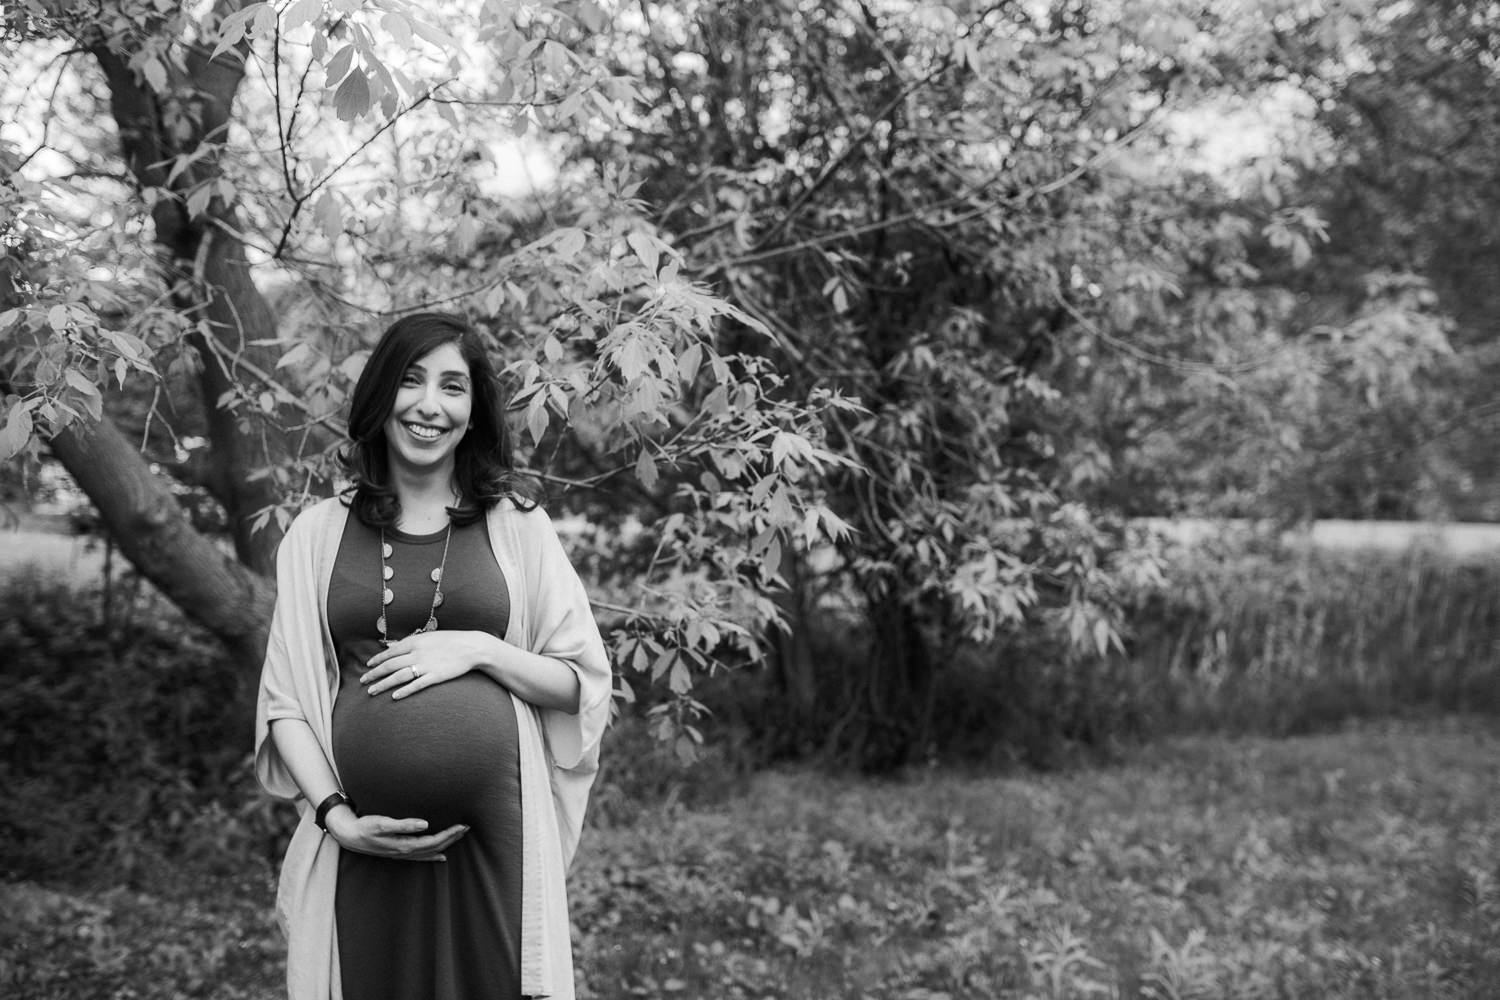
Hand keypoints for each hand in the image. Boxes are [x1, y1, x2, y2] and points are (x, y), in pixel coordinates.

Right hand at [324, 808, 468, 861]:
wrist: (349, 835)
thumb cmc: (365, 826)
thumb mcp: (383, 823)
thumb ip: (403, 825)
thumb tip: (424, 824)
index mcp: (404, 845)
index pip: (433, 841)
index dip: (449, 834)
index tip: (462, 825)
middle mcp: (405, 852)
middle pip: (435, 847)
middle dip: (452, 838)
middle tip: (467, 827)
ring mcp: (402, 854)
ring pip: (430, 852)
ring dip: (446, 844)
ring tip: (459, 836)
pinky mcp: (398, 851)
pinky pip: (421, 856)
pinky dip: (433, 855)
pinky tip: (442, 856)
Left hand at [361, 630, 498, 699]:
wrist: (472, 647)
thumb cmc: (451, 641)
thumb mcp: (429, 637)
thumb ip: (412, 643)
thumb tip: (394, 647)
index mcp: (415, 641)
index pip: (390, 652)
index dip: (377, 659)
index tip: (368, 666)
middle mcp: (417, 653)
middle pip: (390, 665)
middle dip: (374, 673)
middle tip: (362, 681)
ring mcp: (426, 665)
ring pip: (399, 676)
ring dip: (383, 684)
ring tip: (371, 692)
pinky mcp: (436, 676)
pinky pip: (417, 685)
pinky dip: (405, 691)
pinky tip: (395, 697)